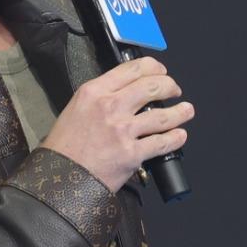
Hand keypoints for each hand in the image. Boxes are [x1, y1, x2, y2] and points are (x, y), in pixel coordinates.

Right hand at [43, 57, 193, 191]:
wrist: (58, 179)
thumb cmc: (63, 148)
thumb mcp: (74, 110)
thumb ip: (99, 99)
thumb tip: (123, 94)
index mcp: (94, 92)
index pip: (131, 69)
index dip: (154, 67)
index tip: (161, 72)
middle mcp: (110, 106)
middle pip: (152, 86)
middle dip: (170, 86)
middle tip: (175, 90)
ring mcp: (123, 130)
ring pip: (163, 115)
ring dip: (180, 112)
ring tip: (187, 110)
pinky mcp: (132, 154)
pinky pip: (162, 143)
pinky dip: (176, 138)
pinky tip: (180, 136)